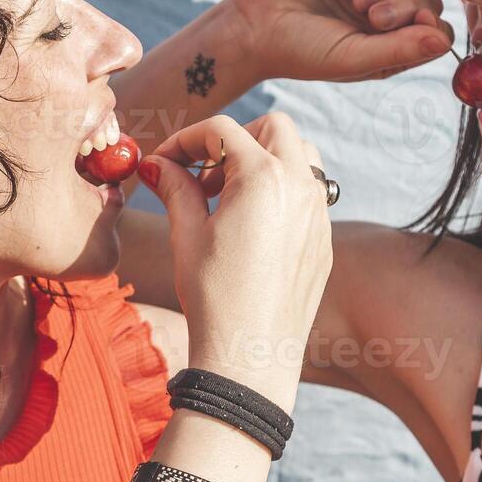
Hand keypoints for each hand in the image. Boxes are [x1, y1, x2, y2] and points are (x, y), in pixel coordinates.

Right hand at [137, 112, 331, 412]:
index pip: (221, 130)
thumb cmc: (214, 296)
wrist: (251, 355)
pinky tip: (251, 225)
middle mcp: (300, 186)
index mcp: (263, 177)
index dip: (185, 139)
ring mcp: (318, 212)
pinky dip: (281, 189)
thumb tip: (158, 164)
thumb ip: (175, 188)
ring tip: (229, 195)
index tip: (165, 162)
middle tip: (203, 175)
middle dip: (233, 139)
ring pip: (301, 153)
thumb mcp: (187, 235)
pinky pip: (309, 192)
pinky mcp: (324, 238)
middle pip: (272, 127)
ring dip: (265, 158)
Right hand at [226, 0, 455, 83]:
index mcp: (392, 49)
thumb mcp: (354, 58)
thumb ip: (401, 49)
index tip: (419, 22)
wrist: (254, 26)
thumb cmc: (302, 52)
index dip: (435, 24)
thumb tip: (443, 40)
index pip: (437, 32)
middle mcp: (387, 19)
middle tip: (370, 16)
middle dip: (406, 4)